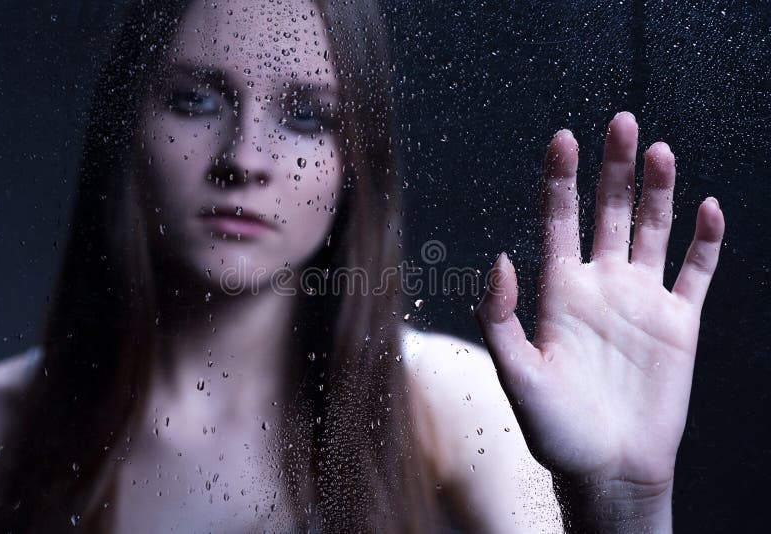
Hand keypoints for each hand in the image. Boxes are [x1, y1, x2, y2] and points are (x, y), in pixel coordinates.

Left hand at [475, 112, 723, 525]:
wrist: (609, 469)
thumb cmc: (556, 429)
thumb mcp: (516, 373)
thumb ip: (501, 317)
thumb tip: (499, 258)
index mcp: (560, 291)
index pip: (559, 219)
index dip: (560, 179)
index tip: (562, 137)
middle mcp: (601, 286)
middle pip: (609, 212)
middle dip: (614, 169)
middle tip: (621, 123)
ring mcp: (642, 301)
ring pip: (653, 231)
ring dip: (658, 191)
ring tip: (659, 151)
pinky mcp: (680, 322)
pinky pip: (698, 272)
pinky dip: (706, 241)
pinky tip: (707, 208)